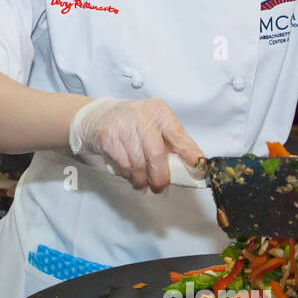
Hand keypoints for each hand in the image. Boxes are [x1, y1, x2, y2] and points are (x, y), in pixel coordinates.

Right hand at [68, 97, 204, 191]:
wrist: (98, 117)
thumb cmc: (132, 124)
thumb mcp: (154, 124)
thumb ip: (170, 141)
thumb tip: (190, 165)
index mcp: (158, 111)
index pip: (177, 133)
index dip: (189, 151)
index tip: (199, 165)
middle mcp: (142, 116)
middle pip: (156, 153)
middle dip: (159, 176)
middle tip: (160, 186)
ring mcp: (123, 126)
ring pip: (138, 164)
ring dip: (141, 179)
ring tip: (142, 182)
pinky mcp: (109, 137)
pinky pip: (123, 165)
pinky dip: (128, 175)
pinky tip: (129, 174)